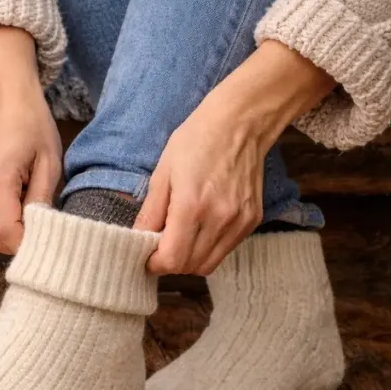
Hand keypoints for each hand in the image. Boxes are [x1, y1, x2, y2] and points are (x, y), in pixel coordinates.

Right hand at [0, 97, 61, 253]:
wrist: (6, 103)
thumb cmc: (33, 127)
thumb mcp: (50, 161)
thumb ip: (42, 199)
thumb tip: (43, 233)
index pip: (5, 231)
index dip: (26, 243)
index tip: (47, 239)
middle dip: (16, 245)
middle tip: (40, 232)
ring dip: (6, 237)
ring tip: (29, 218)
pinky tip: (16, 211)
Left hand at [135, 41, 335, 275]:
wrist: (241, 123)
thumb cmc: (197, 140)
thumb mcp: (163, 172)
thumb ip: (151, 212)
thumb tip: (138, 240)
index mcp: (192, 206)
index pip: (171, 259)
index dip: (154, 263)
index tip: (146, 254)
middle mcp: (219, 219)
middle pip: (189, 266)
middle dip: (169, 263)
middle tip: (159, 246)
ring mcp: (239, 222)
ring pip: (209, 264)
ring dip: (189, 260)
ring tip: (179, 239)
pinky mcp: (252, 220)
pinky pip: (226, 250)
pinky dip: (209, 249)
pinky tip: (200, 229)